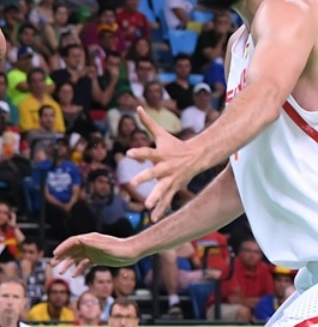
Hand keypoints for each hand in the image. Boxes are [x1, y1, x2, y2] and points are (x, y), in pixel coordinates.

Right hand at [52, 233, 141, 276]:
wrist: (132, 252)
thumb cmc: (119, 248)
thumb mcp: (105, 246)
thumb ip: (92, 243)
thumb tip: (79, 239)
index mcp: (89, 239)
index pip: (72, 242)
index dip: (62, 248)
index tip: (55, 255)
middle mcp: (89, 245)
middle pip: (71, 250)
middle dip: (61, 257)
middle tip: (52, 265)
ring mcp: (92, 252)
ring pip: (76, 258)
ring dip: (68, 264)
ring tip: (60, 272)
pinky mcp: (97, 259)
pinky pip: (84, 264)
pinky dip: (78, 269)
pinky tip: (74, 275)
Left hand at [127, 107, 202, 221]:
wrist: (198, 157)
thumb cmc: (175, 145)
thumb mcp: (161, 134)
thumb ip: (148, 122)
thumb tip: (137, 107)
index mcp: (161, 154)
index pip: (147, 152)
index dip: (138, 152)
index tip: (128, 153)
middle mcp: (165, 168)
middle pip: (153, 173)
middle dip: (144, 178)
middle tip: (132, 183)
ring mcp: (171, 179)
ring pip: (162, 190)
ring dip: (155, 198)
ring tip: (147, 205)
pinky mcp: (173, 188)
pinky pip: (166, 200)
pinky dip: (161, 209)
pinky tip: (153, 219)